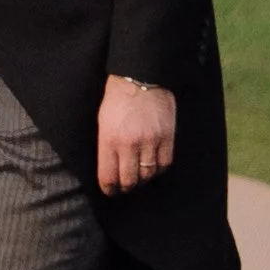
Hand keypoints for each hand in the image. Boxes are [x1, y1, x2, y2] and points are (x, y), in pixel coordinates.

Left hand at [97, 78, 175, 192]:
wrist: (140, 77)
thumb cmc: (116, 98)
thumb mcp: (102, 122)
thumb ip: (106, 146)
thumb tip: (110, 168)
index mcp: (109, 140)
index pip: (108, 177)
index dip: (109, 189)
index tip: (110, 191)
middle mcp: (130, 144)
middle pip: (130, 180)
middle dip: (126, 188)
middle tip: (125, 187)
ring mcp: (150, 141)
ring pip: (148, 174)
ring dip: (143, 179)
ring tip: (139, 177)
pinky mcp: (167, 136)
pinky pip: (165, 164)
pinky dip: (159, 169)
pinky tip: (153, 167)